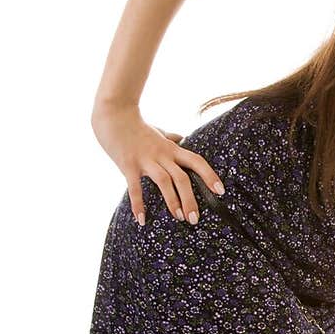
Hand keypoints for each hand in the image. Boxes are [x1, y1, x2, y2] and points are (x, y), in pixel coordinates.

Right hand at [92, 103, 224, 226]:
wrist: (114, 113)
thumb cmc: (136, 125)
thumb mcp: (157, 131)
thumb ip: (170, 137)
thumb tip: (182, 137)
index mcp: (171, 148)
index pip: (196, 161)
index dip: (210, 175)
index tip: (220, 191)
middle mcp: (162, 155)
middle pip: (182, 178)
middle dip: (190, 200)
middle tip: (195, 219)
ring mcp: (145, 160)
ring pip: (164, 182)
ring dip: (173, 202)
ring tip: (179, 218)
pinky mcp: (128, 165)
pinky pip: (135, 188)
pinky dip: (138, 205)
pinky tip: (142, 220)